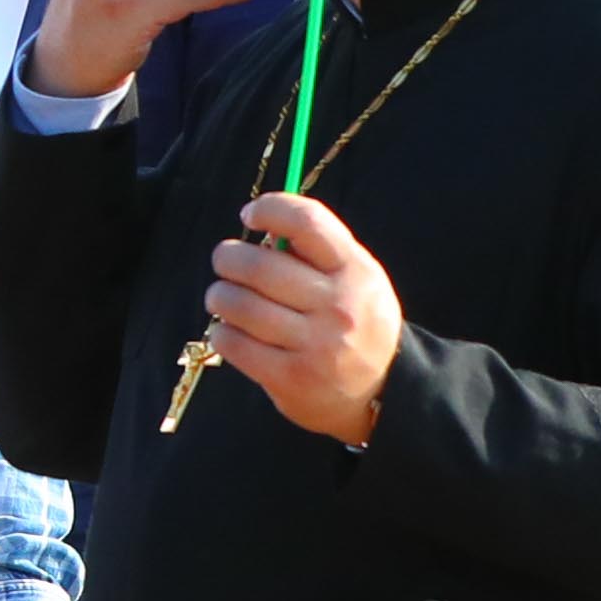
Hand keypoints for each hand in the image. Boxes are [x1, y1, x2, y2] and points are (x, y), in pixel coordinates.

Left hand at [204, 191, 403, 445]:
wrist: (382, 391)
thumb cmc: (357, 322)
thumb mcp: (356, 278)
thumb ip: (317, 250)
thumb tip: (262, 225)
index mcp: (356, 272)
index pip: (307, 223)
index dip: (270, 209)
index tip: (251, 215)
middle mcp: (338, 306)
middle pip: (260, 266)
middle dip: (228, 258)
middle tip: (225, 261)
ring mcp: (315, 345)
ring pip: (240, 305)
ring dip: (219, 296)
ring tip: (222, 297)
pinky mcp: (290, 378)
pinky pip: (234, 343)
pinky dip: (221, 332)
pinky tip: (229, 329)